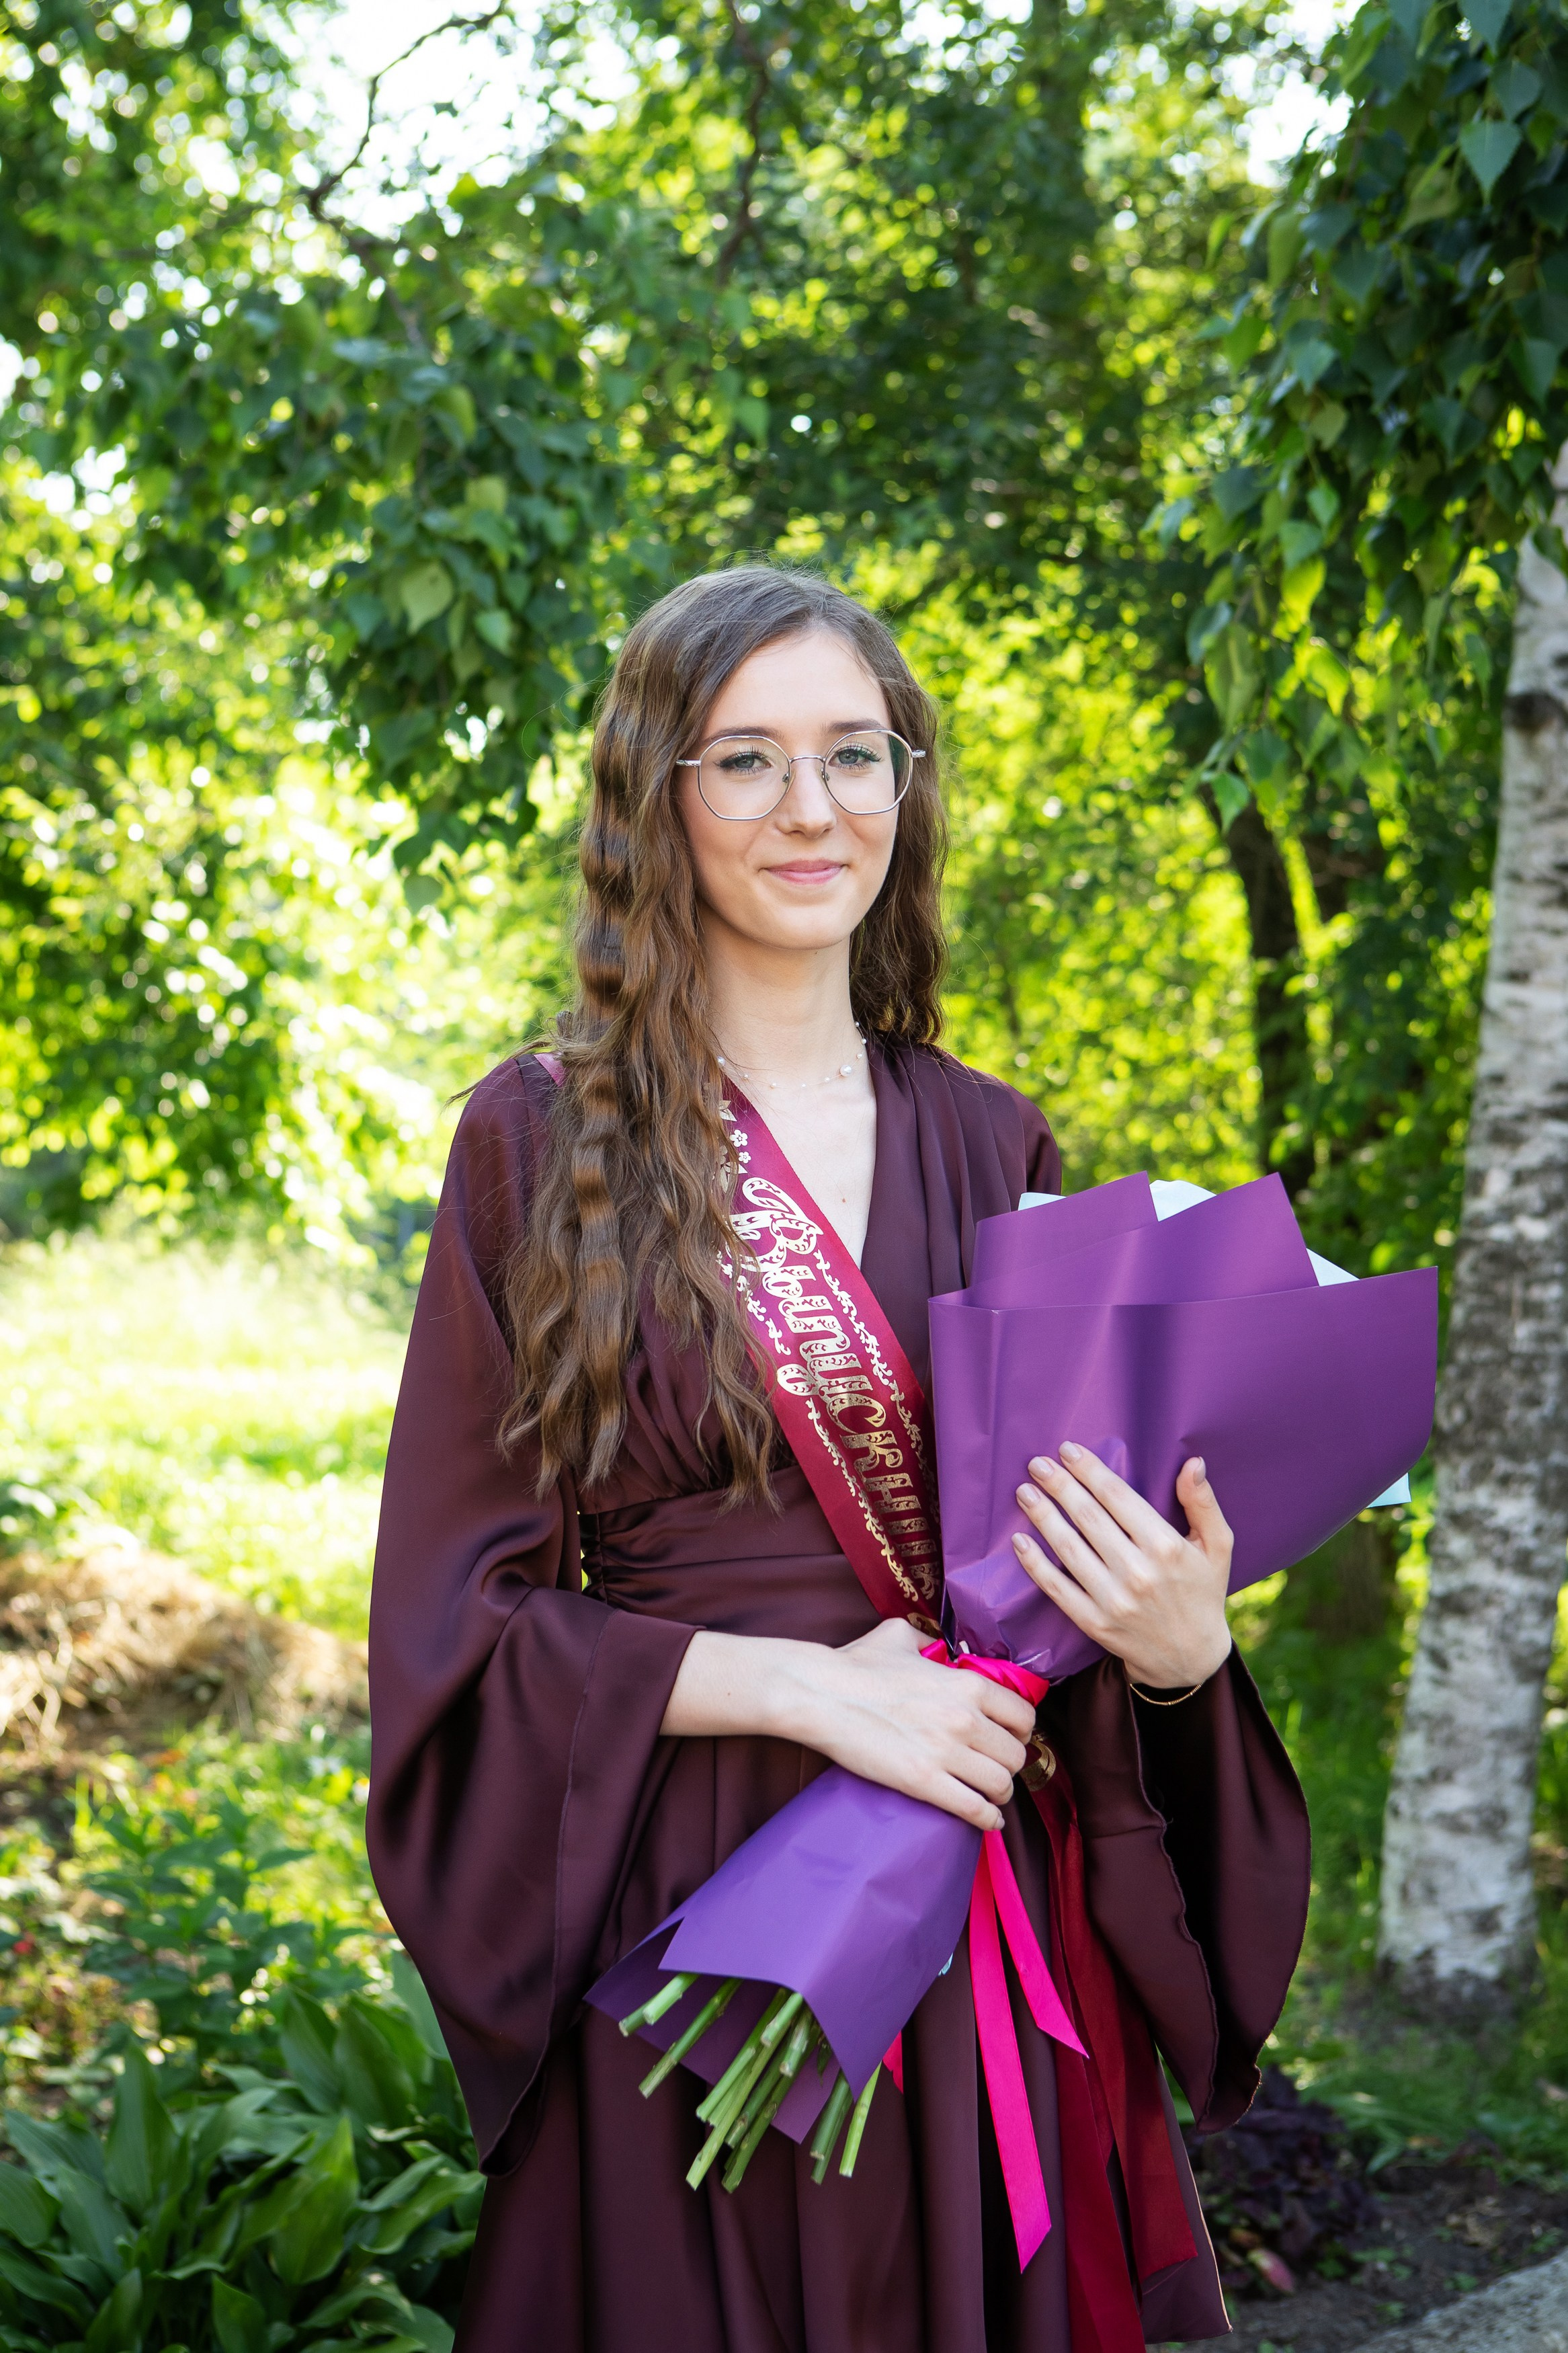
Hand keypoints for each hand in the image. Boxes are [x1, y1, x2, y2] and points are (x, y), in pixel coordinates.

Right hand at [798, 1618, 1034, 1832]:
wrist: (821, 1694)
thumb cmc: (856, 1666)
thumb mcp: (899, 1636)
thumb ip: (927, 1641)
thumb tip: (935, 1647)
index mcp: (967, 1684)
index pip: (1023, 1716)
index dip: (1020, 1731)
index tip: (1010, 1737)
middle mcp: (965, 1718)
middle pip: (1015, 1755)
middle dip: (1009, 1764)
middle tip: (995, 1767)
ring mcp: (946, 1752)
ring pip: (1001, 1784)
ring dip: (999, 1793)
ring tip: (990, 1795)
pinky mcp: (923, 1782)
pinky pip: (975, 1810)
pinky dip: (988, 1819)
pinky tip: (987, 1820)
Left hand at [1012, 1443, 1232, 1691]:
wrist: (1190, 1659)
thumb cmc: (1202, 1593)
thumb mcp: (1218, 1546)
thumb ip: (1203, 1503)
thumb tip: (1193, 1462)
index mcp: (1166, 1547)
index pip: (1117, 1497)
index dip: (1090, 1470)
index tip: (1068, 1450)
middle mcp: (1138, 1572)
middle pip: (1088, 1517)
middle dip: (1059, 1486)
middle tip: (1037, 1463)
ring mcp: (1113, 1600)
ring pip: (1068, 1548)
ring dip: (1042, 1516)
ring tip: (1024, 1491)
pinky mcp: (1094, 1623)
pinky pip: (1057, 1588)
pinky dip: (1034, 1564)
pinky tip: (1019, 1541)